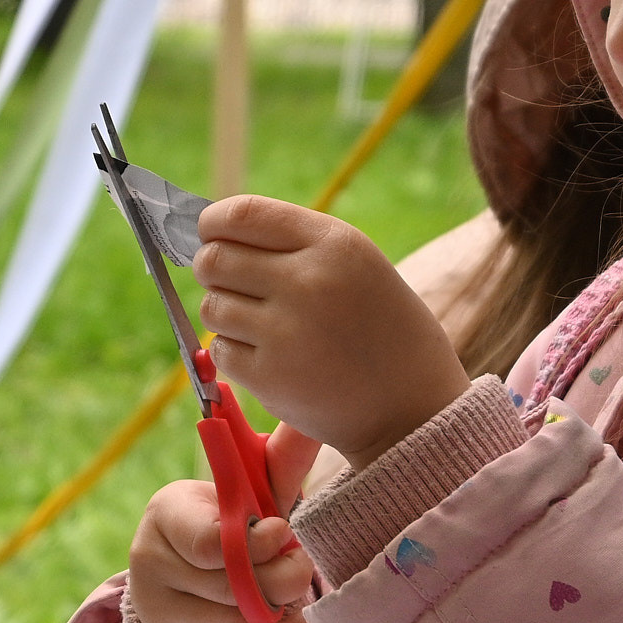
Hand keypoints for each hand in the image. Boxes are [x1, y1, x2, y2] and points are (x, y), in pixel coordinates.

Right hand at [129, 424, 320, 622]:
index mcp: (165, 514)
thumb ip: (279, 462)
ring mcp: (156, 612)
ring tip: (290, 584)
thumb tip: (309, 425)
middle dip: (282, 576)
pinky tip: (290, 620)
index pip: (210, 544)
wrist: (182, 560)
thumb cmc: (225, 514)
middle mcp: (148, 565)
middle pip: (231, 588)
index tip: (284, 529)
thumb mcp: (245, 485)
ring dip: (279, 607)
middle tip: (301, 562)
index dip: (258, 543)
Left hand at [193, 196, 468, 465]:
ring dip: (225, 314)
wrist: (413, 408)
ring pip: (212, 306)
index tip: (210, 233)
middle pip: (214, 259)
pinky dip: (233, 353)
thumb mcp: (357, 264)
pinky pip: (219, 350)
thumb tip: (212, 233)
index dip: (213, 223)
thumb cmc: (382, 329)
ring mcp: (286, 331)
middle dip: (213, 270)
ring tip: (263, 326)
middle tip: (233, 284)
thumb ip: (293, 242)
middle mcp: (309, 281)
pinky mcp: (270, 377)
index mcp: (334, 243)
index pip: (241, 214)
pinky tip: (268, 357)